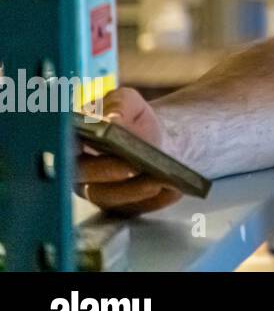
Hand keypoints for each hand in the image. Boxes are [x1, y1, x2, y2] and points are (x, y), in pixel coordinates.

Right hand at [76, 87, 182, 215]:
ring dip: (134, 192)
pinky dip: (155, 201)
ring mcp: (99, 193)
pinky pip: (136, 209)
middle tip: (132, 166)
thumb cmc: (133, 117)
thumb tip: (112, 120)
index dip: (73, 152)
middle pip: (85, 179)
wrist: (155, 135)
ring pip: (111, 199)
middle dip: (108, 172)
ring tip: (158, 180)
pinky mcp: (122, 207)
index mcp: (70, 145)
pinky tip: (173, 191)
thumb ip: (118, 105)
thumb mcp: (127, 101)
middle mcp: (78, 174)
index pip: (64, 154)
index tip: (92, 147)